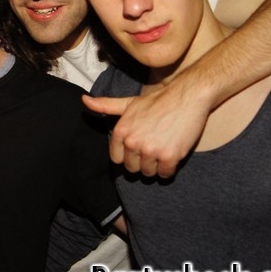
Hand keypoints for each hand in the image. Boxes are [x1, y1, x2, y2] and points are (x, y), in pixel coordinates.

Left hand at [83, 82, 209, 177]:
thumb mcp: (128, 103)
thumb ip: (105, 105)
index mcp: (121, 131)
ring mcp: (151, 150)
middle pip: (132, 168)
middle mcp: (133, 142)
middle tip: (152, 149)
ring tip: (162, 150)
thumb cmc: (157, 101)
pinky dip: (168, 169)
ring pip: (148, 173)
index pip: (117, 159)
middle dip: (142, 162)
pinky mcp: (169, 156)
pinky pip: (165, 174)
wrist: (187, 97)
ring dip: (155, 166)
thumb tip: (84, 100)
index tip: (138, 149)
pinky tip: (172, 156)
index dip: (128, 156)